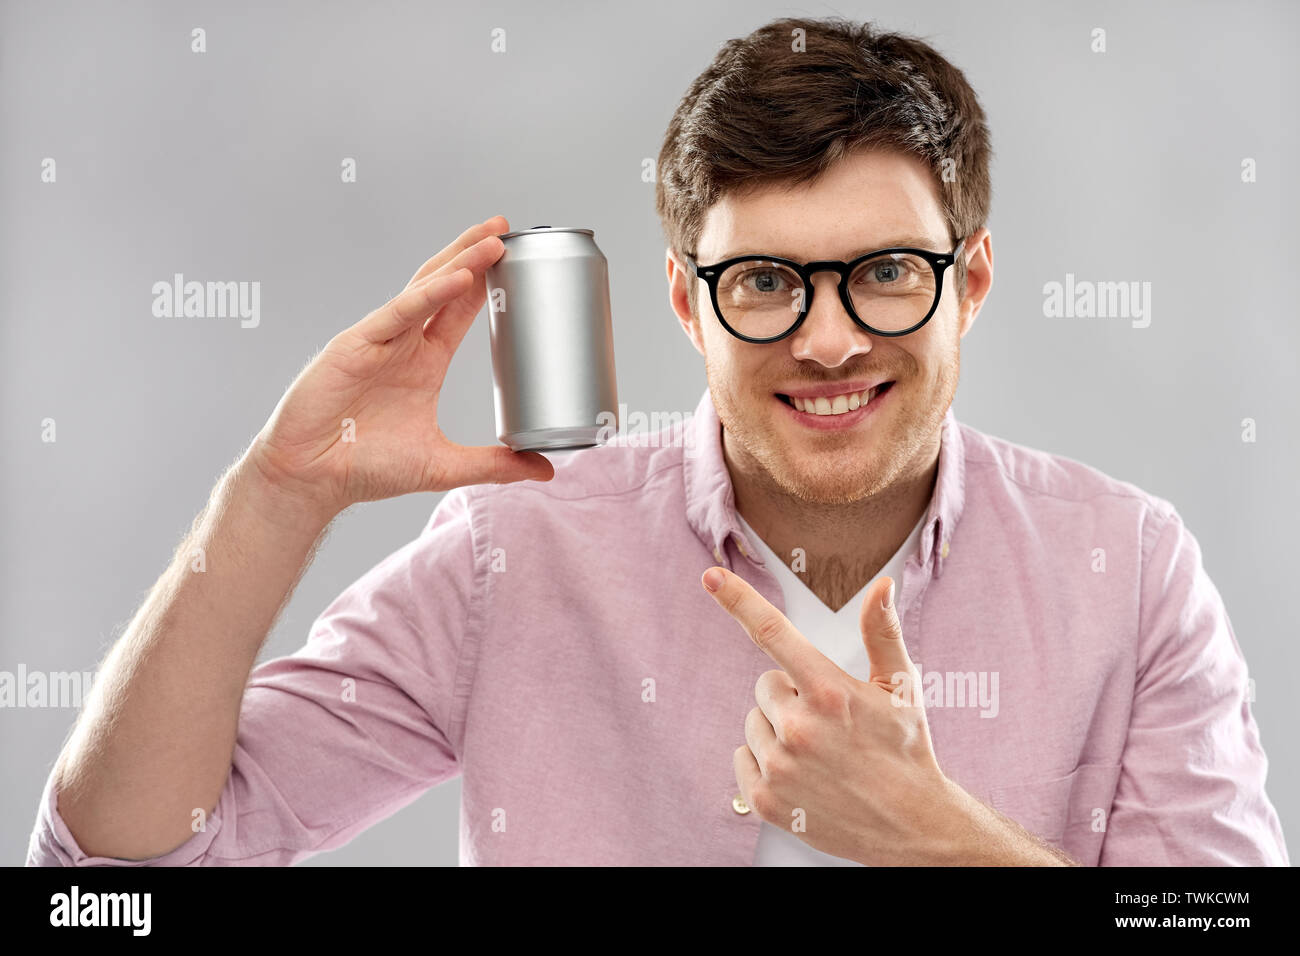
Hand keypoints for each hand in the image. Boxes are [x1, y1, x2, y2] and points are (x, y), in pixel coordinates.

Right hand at [246, 215, 553, 518]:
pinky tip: (458, 279)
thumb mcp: (443, 465)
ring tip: (492, 240)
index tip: (513, 256)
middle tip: (506, 227)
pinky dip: (428, 295)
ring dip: (459, 262)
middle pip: (443, 284)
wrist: (313, 480)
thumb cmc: (365, 468)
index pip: (459, 310)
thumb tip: (545, 471)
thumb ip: (494, 465)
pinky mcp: (354, 346)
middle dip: (473, 254)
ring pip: (423, 289)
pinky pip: (397, 314)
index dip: (485, 281)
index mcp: (423, 362)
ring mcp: (378, 340)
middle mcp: (402, 343)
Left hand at [701, 566, 969, 864]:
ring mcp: (780, 766)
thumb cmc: (908, 752)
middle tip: (829, 722)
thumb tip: (881, 586)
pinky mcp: (766, 800)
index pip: (773, 632)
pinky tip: (802, 774)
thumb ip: (882, 632)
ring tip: (821, 753)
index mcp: (829, 692)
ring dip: (779, 730)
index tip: (711, 576)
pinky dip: (763, 762)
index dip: (738, 599)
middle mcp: (799, 727)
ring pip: (754, 722)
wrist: (914, 827)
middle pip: (765, 685)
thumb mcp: (901, 688)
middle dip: (790, 695)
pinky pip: (742, 758)